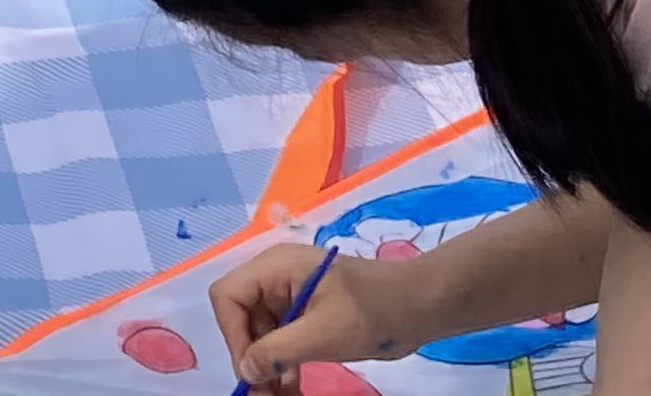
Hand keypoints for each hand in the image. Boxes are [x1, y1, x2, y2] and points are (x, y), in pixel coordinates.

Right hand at [211, 244, 420, 389]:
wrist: (421, 307)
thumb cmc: (373, 311)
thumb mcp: (325, 333)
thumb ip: (280, 350)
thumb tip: (246, 371)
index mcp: (275, 267)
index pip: (229, 296)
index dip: (233, 335)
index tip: (251, 371)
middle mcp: (276, 278)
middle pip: (241, 318)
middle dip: (250, 358)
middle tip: (262, 395)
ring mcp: (291, 296)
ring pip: (260, 335)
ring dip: (266, 367)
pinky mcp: (307, 315)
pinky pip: (281, 341)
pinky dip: (283, 366)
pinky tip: (291, 388)